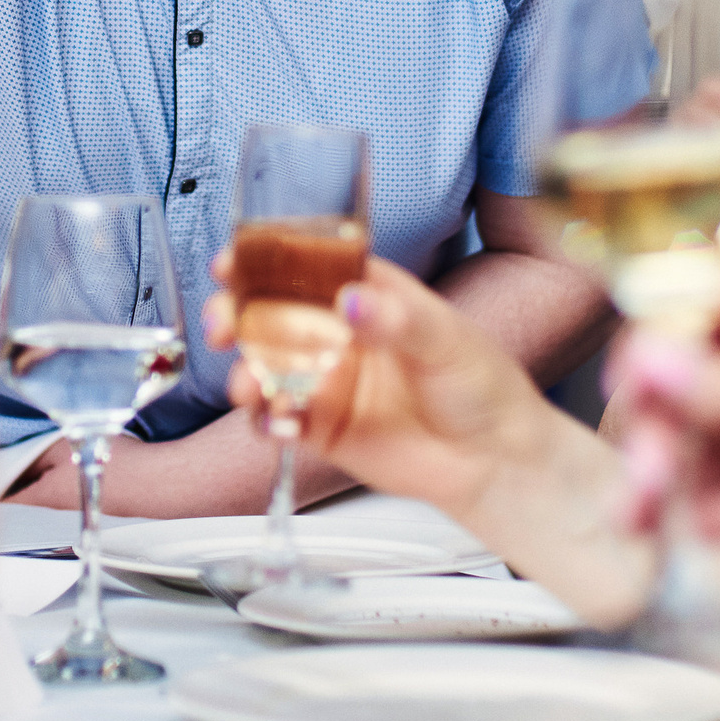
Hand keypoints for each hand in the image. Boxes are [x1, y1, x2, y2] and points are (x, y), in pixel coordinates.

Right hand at [206, 257, 557, 523]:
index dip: (264, 260)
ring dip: (246, 372)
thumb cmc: (481, 385)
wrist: (495, 460)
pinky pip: (277, 419)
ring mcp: (325, 380)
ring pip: (266, 367)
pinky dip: (265, 420)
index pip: (306, 266)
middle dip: (237, 315)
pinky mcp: (321, 427)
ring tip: (250, 387)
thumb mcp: (446, 339)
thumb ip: (397, 319)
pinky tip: (274, 422)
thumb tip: (351, 301)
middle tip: (223, 325)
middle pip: (271, 314)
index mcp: (366, 294)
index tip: (234, 262)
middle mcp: (337, 332)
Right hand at [633, 270, 719, 557]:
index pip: (690, 310)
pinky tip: (713, 531)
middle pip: (688, 382)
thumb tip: (642, 359)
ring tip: (655, 530)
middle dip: (659, 436)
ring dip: (679, 481)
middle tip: (638, 493)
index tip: (626, 403)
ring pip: (705, 437)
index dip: (650, 354)